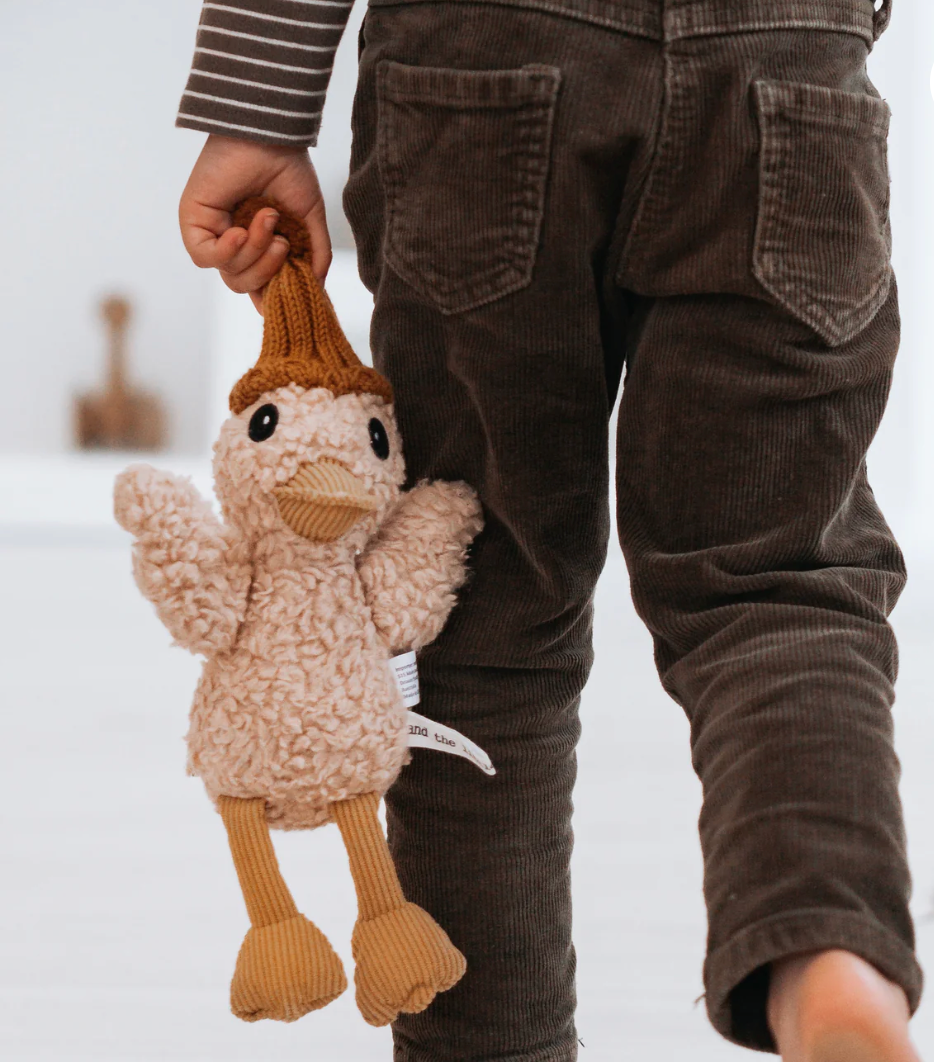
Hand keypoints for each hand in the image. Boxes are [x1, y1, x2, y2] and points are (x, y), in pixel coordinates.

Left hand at [179, 134, 331, 312]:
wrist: (270, 136)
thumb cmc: (289, 169)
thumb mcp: (309, 220)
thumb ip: (315, 255)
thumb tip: (316, 287)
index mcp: (259, 246)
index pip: (260, 286)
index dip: (274, 295)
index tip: (293, 292)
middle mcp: (234, 244)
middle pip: (244, 285)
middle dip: (267, 272)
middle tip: (282, 244)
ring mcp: (213, 234)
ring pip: (229, 274)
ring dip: (253, 252)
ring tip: (267, 220)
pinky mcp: (194, 223)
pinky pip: (204, 257)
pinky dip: (226, 250)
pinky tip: (239, 231)